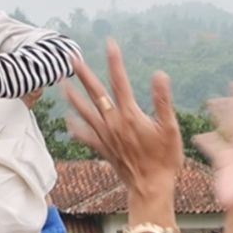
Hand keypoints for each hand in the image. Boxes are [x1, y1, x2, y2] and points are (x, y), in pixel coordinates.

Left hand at [65, 40, 182, 204]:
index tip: (110, 44)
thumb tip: (159, 75)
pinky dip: (76, 127)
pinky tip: (69, 120)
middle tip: (71, 58)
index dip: (115, 62)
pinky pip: (85, 136)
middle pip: (95, 94)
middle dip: (83, 74)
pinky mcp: (103, 149)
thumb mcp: (170, 128)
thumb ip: (163, 101)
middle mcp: (114, 123)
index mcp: (130, 115)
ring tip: (62, 83)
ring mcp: (106, 136)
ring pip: (85, 112)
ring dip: (73, 96)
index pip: (120, 82)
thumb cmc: (164, 159)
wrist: (151, 187)